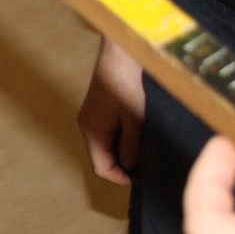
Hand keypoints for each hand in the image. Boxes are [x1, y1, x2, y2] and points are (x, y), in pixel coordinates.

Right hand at [77, 38, 144, 184]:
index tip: (140, 181)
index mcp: (92, 131)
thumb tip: (131, 166)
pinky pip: (108, 133)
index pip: (101, 167)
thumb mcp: (135, 120)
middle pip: (102, 157)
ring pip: (106, 146)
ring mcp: (92, 117)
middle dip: (122, 165)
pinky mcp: (99, 109)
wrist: (122, 52)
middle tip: (146, 167)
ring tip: (144, 150)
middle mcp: (87, 125)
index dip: (120, 178)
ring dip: (123, 151)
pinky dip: (122, 139)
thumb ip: (132, 147)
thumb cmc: (127, 83)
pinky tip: (138, 134)